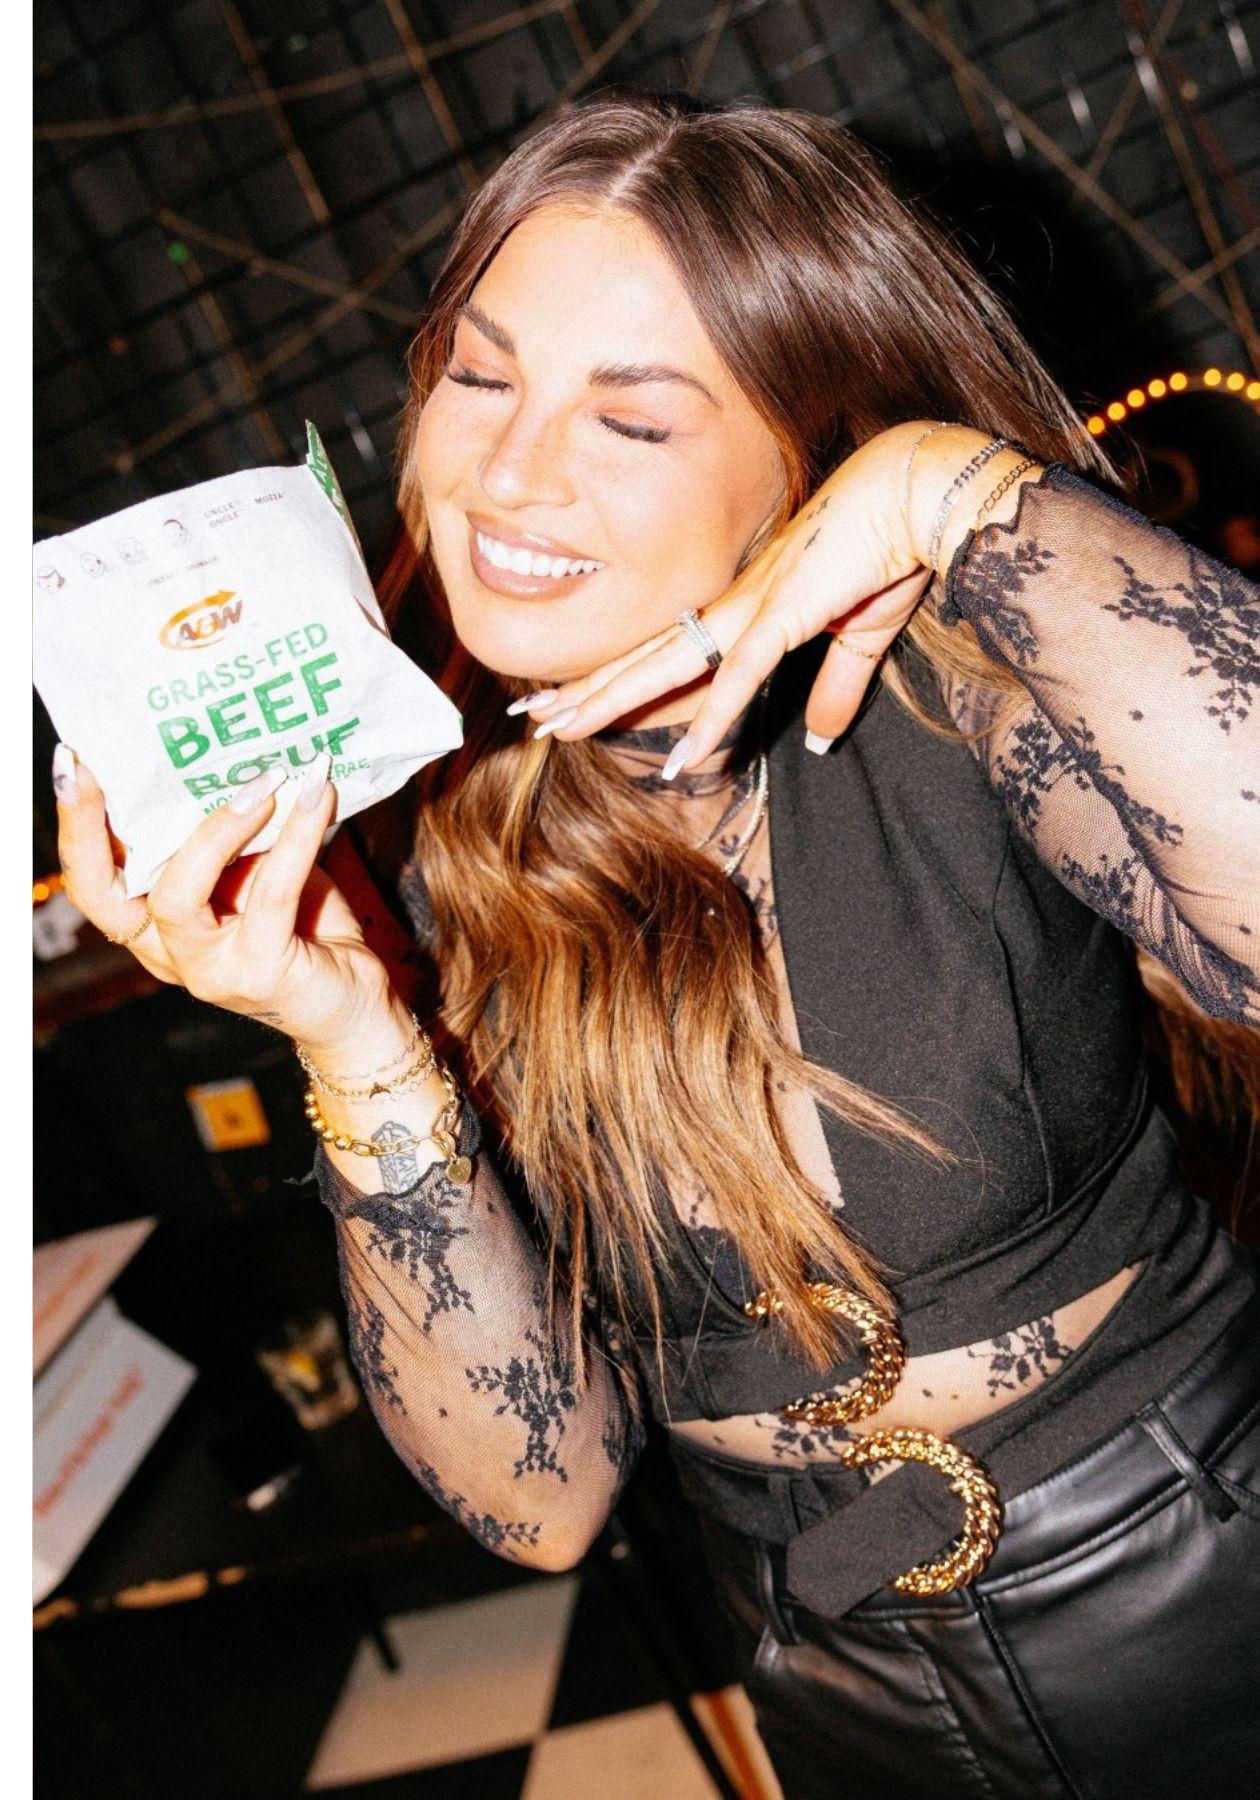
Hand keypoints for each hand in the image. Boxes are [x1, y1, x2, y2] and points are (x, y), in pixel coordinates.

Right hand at [53, 749, 394, 1055]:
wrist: (353, 999)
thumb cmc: (301, 927)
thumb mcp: (255, 871)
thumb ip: (231, 833)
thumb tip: (232, 755)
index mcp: (152, 924)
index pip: (92, 878)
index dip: (75, 823)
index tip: (70, 759)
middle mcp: (167, 953)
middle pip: (106, 893)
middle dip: (92, 824)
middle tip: (103, 763)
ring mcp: (208, 971)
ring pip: (182, 891)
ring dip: (221, 823)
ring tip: (265, 777)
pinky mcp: (260, 974)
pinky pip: (271, 894)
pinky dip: (297, 837)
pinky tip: (318, 797)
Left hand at [514, 422, 937, 773]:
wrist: (918, 493)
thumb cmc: (890, 547)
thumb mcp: (861, 634)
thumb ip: (836, 687)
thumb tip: (820, 739)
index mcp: (745, 605)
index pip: (666, 650)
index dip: (617, 676)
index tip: (573, 699)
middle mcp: (734, 606)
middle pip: (642, 657)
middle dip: (583, 691)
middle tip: (529, 718)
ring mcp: (753, 608)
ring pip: (664, 665)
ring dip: (609, 700)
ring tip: (554, 728)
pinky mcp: (786, 615)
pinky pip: (739, 678)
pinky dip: (710, 719)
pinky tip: (679, 758)